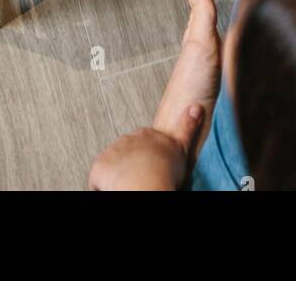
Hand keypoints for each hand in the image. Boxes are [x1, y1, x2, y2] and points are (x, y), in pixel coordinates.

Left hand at [88, 108, 203, 190]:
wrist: (147, 185)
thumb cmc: (166, 171)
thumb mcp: (181, 146)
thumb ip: (187, 126)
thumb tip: (196, 106)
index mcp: (146, 134)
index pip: (143, 141)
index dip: (147, 156)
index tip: (151, 166)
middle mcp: (127, 139)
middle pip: (127, 151)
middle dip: (132, 162)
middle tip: (142, 178)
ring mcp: (112, 152)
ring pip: (114, 164)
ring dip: (119, 173)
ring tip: (131, 185)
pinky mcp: (100, 166)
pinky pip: (99, 178)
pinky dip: (105, 185)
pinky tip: (118, 189)